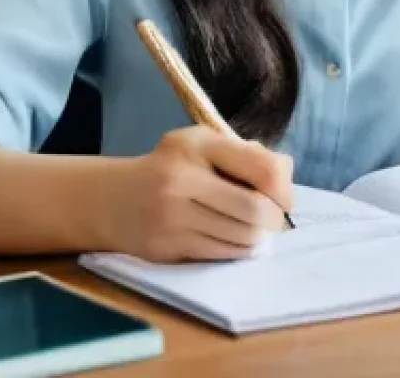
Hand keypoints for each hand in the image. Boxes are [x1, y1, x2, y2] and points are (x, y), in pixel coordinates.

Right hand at [103, 127, 293, 261]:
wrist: (112, 198)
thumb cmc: (172, 167)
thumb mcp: (204, 145)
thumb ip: (247, 155)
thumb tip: (287, 176)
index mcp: (198, 144)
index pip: (262, 169)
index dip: (283, 189)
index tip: (284, 198)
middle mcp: (182, 179)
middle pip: (254, 210)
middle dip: (274, 220)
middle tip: (275, 221)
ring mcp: (171, 216)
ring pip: (240, 238)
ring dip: (256, 238)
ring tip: (252, 230)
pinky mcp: (166, 248)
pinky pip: (220, 254)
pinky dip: (235, 250)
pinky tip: (231, 240)